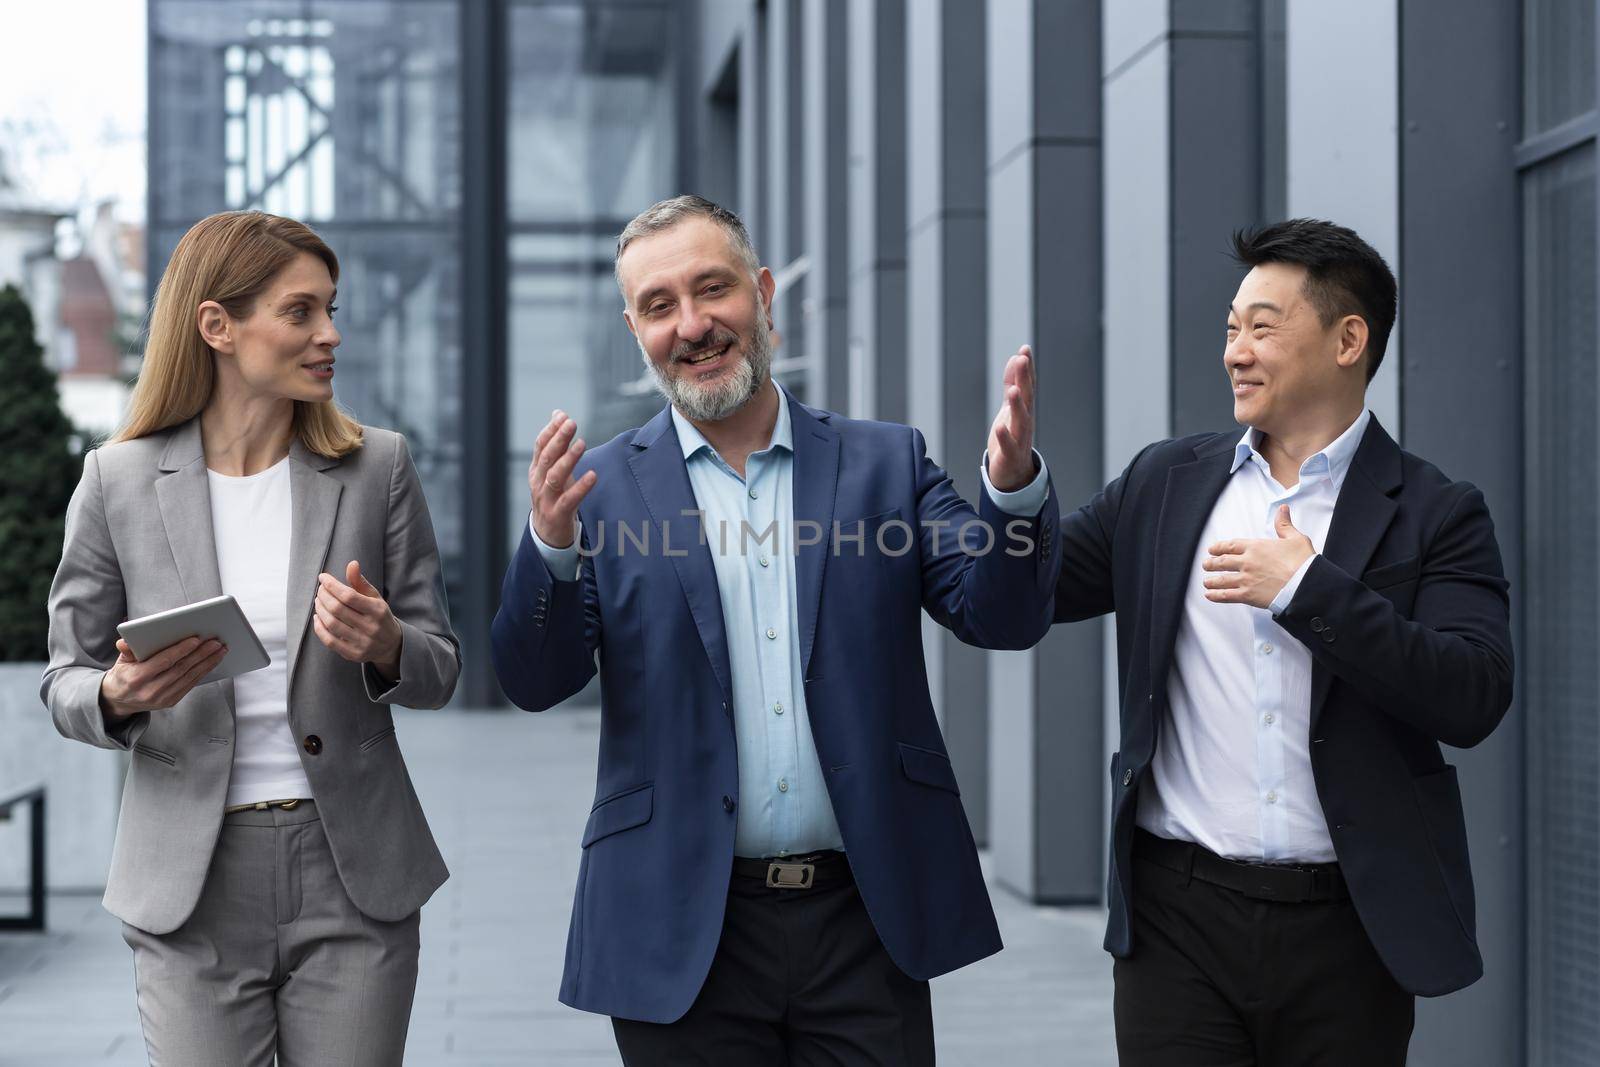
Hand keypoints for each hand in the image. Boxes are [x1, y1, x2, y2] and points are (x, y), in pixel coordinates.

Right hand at [99, 635, 227, 720]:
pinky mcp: (171, 701)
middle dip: (201, 654)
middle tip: (216, 642)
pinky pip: (191, 684)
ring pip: (190, 677)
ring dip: (208, 662)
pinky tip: (213, 661)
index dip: (181, 650)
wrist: (119, 700)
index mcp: (137, 678)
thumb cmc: (123, 675)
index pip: (163, 661)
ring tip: (220, 649)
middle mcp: (151, 690)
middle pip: (181, 669)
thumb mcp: (121, 661)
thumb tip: (126, 641)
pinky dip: (203, 671)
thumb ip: (127, 650)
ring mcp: (163, 698)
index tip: (196, 639)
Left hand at [314, 561, 402, 676]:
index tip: (323, 578)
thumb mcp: (374, 597)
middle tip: (320, 590)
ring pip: (332, 624)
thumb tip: (352, 563)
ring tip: (318, 601)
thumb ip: (361, 582)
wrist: (391, 644)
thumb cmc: (379, 616)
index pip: (349, 596)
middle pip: (337, 609)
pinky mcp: (353, 654)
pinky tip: (317, 618)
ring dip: (320, 610)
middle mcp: (371, 627)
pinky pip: (330, 641)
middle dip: (323, 596)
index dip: (332, 585)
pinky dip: (319, 628)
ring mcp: (362, 643)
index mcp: (377, 610)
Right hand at [529, 409, 597, 547]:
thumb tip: (558, 413)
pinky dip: (580, 487)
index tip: (563, 416)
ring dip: (568, 459)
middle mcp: (538, 483)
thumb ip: (557, 443)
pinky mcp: (558, 514)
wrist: (547, 534)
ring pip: (554, 477)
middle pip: (547, 457)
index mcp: (537, 470)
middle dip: (558, 439)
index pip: (540, 446)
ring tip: (582, 444)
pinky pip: (569, 500)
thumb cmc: (554, 496)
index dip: (551, 430)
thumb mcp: (553, 469)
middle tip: (572, 423)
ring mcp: (546, 499)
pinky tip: (593, 475)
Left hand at [987, 345, 1036, 490]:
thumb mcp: (1010, 407)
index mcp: (1024, 410)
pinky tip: (999, 427)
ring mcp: (1020, 439)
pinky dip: (1005, 437)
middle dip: (1025, 379)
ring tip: (1013, 390)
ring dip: (1018, 405)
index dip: (1026, 368)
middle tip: (1023, 360)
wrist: (1013, 474)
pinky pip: (1009, 446)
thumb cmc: (1012, 438)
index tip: (1025, 349)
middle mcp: (1025, 422)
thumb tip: (1016, 358)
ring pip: (1021, 420)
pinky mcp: (1010, 456)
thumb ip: (1013, 384)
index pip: (1027, 386)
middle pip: (1027, 398)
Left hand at [1202, 505, 1315, 608]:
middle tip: (1206, 565)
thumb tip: (1282, 509)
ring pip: (1221, 579)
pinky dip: (1216, 595)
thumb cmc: (1303, 562)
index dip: (1219, 547)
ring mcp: (1246, 579)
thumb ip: (1284, 524)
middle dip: (1211, 563)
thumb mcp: (1295, 538)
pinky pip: (1226, 595)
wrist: (1306, 585)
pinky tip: (1210, 595)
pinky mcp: (1247, 595)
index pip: (1231, 545)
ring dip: (1211, 580)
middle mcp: (1247, 562)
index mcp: (1256, 547)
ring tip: (1206, 582)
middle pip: (1222, 562)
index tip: (1212, 549)